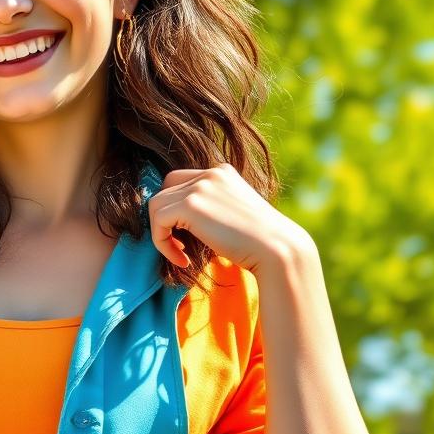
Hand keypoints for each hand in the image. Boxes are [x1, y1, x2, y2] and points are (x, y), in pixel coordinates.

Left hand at [147, 163, 309, 274]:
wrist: (277, 250)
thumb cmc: (258, 244)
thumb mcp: (232, 216)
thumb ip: (209, 209)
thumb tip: (177, 221)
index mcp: (222, 173)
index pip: (181, 182)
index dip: (176, 210)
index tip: (186, 238)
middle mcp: (210, 173)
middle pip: (165, 189)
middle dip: (165, 218)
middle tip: (179, 246)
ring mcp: (200, 186)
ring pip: (156, 205)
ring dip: (161, 234)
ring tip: (181, 255)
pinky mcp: (190, 204)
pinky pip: (158, 221)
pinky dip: (162, 243)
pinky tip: (183, 260)